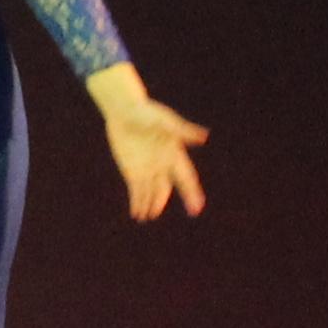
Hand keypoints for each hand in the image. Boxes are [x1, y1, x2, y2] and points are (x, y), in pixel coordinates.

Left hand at [85, 65, 207, 220]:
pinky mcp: (132, 172)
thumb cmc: (146, 112)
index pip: (186, 178)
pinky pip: (137, 191)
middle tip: (178, 217)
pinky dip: (137, 203)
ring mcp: (147, 170)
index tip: (197, 207)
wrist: (123, 110)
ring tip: (147, 217)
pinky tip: (137, 214)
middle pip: (169, 188)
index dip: (192, 192)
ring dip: (151, 206)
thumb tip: (204, 137)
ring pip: (152, 193)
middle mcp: (162, 165)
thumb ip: (182, 130)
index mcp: (173, 154)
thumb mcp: (164, 121)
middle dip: (173, 201)